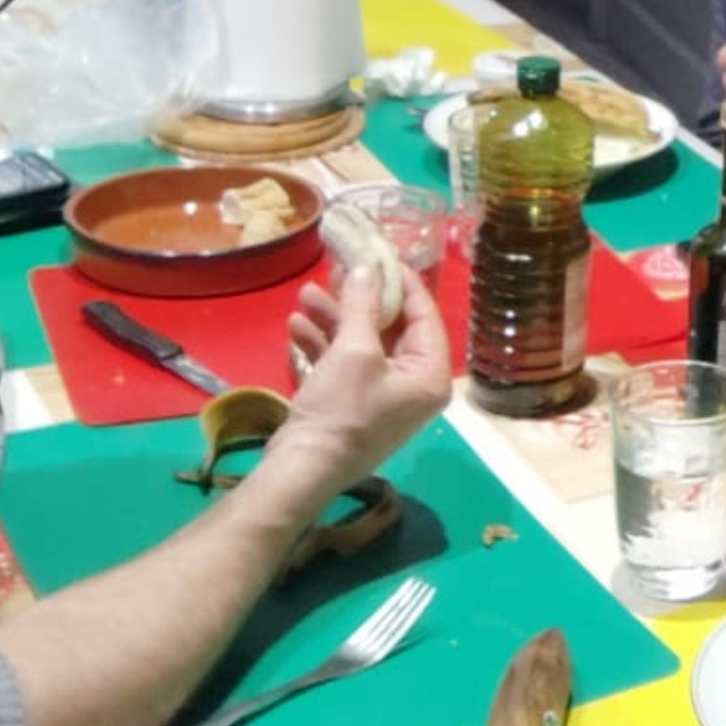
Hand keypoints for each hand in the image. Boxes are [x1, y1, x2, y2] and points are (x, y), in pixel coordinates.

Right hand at [282, 264, 452, 480]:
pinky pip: (344, 363)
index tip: (381, 255)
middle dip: (360, 299)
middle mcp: (413, 384)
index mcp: (430, 374)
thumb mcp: (354, 350)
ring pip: (363, 343)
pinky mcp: (354, 404)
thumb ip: (363, 305)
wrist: (303, 470)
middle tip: (337, 270)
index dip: (402, 283)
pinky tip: (296, 325)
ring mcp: (383, 396)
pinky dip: (324, 343)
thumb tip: (367, 268)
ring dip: (335, 318)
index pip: (424, 315)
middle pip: (392, 328)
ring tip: (306, 294)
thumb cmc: (341, 409)